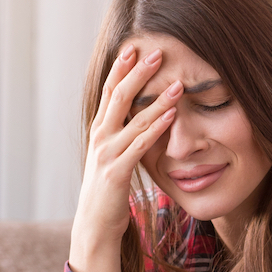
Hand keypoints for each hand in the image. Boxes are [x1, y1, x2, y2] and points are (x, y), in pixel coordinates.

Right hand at [69, 44, 181, 271]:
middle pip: (118, 96)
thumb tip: (144, 114)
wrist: (94, 225)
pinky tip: (171, 115)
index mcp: (100, 130)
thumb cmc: (109, 191)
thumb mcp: (114, 156)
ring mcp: (106, 154)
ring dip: (157, 99)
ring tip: (176, 83)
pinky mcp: (116, 172)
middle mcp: (100, 137)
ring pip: (133, 119)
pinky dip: (156, 127)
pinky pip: (140, 145)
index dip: (121, 68)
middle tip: (157, 51)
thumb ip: (125, 135)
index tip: (136, 47)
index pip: (110, 92)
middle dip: (138, 72)